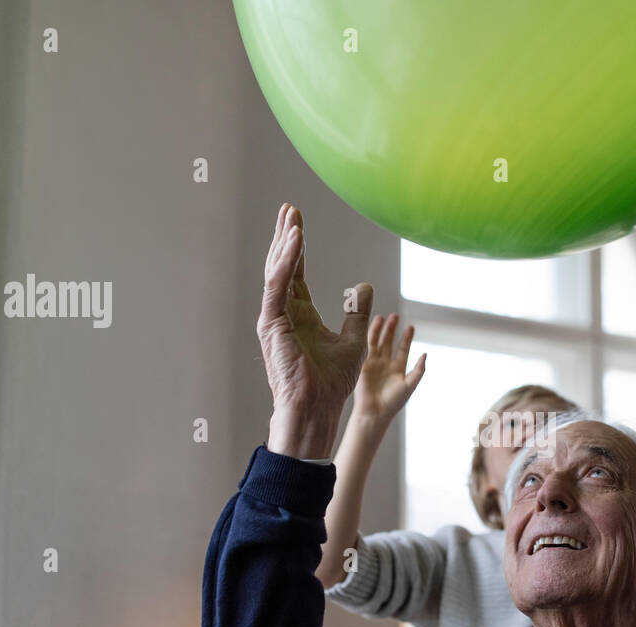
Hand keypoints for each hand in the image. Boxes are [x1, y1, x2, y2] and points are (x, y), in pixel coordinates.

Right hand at [257, 203, 372, 457]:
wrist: (317, 408)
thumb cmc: (331, 384)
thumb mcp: (353, 340)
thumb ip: (357, 312)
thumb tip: (364, 286)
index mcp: (298, 316)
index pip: (296, 274)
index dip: (297, 248)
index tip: (298, 224)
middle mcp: (282, 314)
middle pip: (281, 266)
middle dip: (285, 236)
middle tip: (288, 208)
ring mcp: (274, 319)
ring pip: (277, 271)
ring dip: (284, 243)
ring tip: (291, 217)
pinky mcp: (272, 324)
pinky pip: (278, 285)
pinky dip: (286, 262)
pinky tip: (294, 241)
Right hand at [352, 313, 426, 425]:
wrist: (374, 412)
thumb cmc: (393, 402)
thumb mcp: (410, 384)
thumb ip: (419, 370)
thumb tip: (425, 354)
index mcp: (398, 369)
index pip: (402, 349)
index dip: (406, 337)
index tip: (411, 326)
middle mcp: (385, 364)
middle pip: (389, 342)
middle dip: (392, 329)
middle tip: (395, 316)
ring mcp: (373, 363)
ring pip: (377, 342)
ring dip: (379, 330)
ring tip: (382, 317)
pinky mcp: (362, 365)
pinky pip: (366, 348)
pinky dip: (368, 337)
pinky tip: (371, 327)